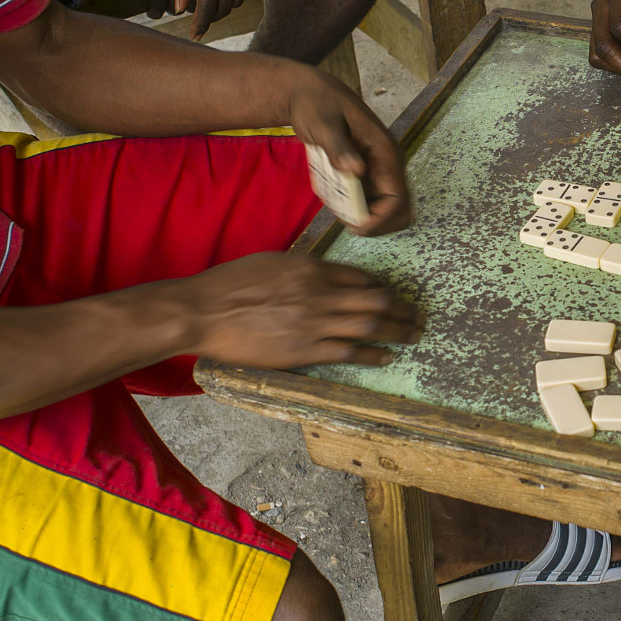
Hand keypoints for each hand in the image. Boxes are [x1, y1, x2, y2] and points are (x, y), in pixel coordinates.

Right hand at [182, 252, 419, 368]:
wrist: (203, 312)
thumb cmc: (228, 286)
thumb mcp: (270, 263)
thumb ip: (299, 270)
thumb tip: (317, 276)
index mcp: (310, 268)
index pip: (359, 277)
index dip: (380, 287)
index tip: (391, 295)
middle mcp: (319, 293)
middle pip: (375, 299)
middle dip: (401, 308)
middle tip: (417, 314)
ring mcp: (314, 322)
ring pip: (370, 324)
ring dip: (397, 330)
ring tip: (413, 334)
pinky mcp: (304, 350)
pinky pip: (349, 352)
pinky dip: (373, 354)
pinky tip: (387, 357)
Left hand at [286, 72, 413, 235]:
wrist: (308, 92)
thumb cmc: (316, 104)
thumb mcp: (323, 123)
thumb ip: (339, 147)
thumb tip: (356, 170)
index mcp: (385, 152)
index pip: (398, 200)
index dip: (381, 220)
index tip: (354, 225)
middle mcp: (386, 164)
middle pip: (397, 210)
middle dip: (373, 222)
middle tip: (342, 215)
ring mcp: (376, 169)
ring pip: (381, 209)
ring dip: (358, 214)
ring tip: (331, 200)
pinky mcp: (364, 172)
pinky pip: (364, 200)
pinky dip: (348, 205)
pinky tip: (328, 190)